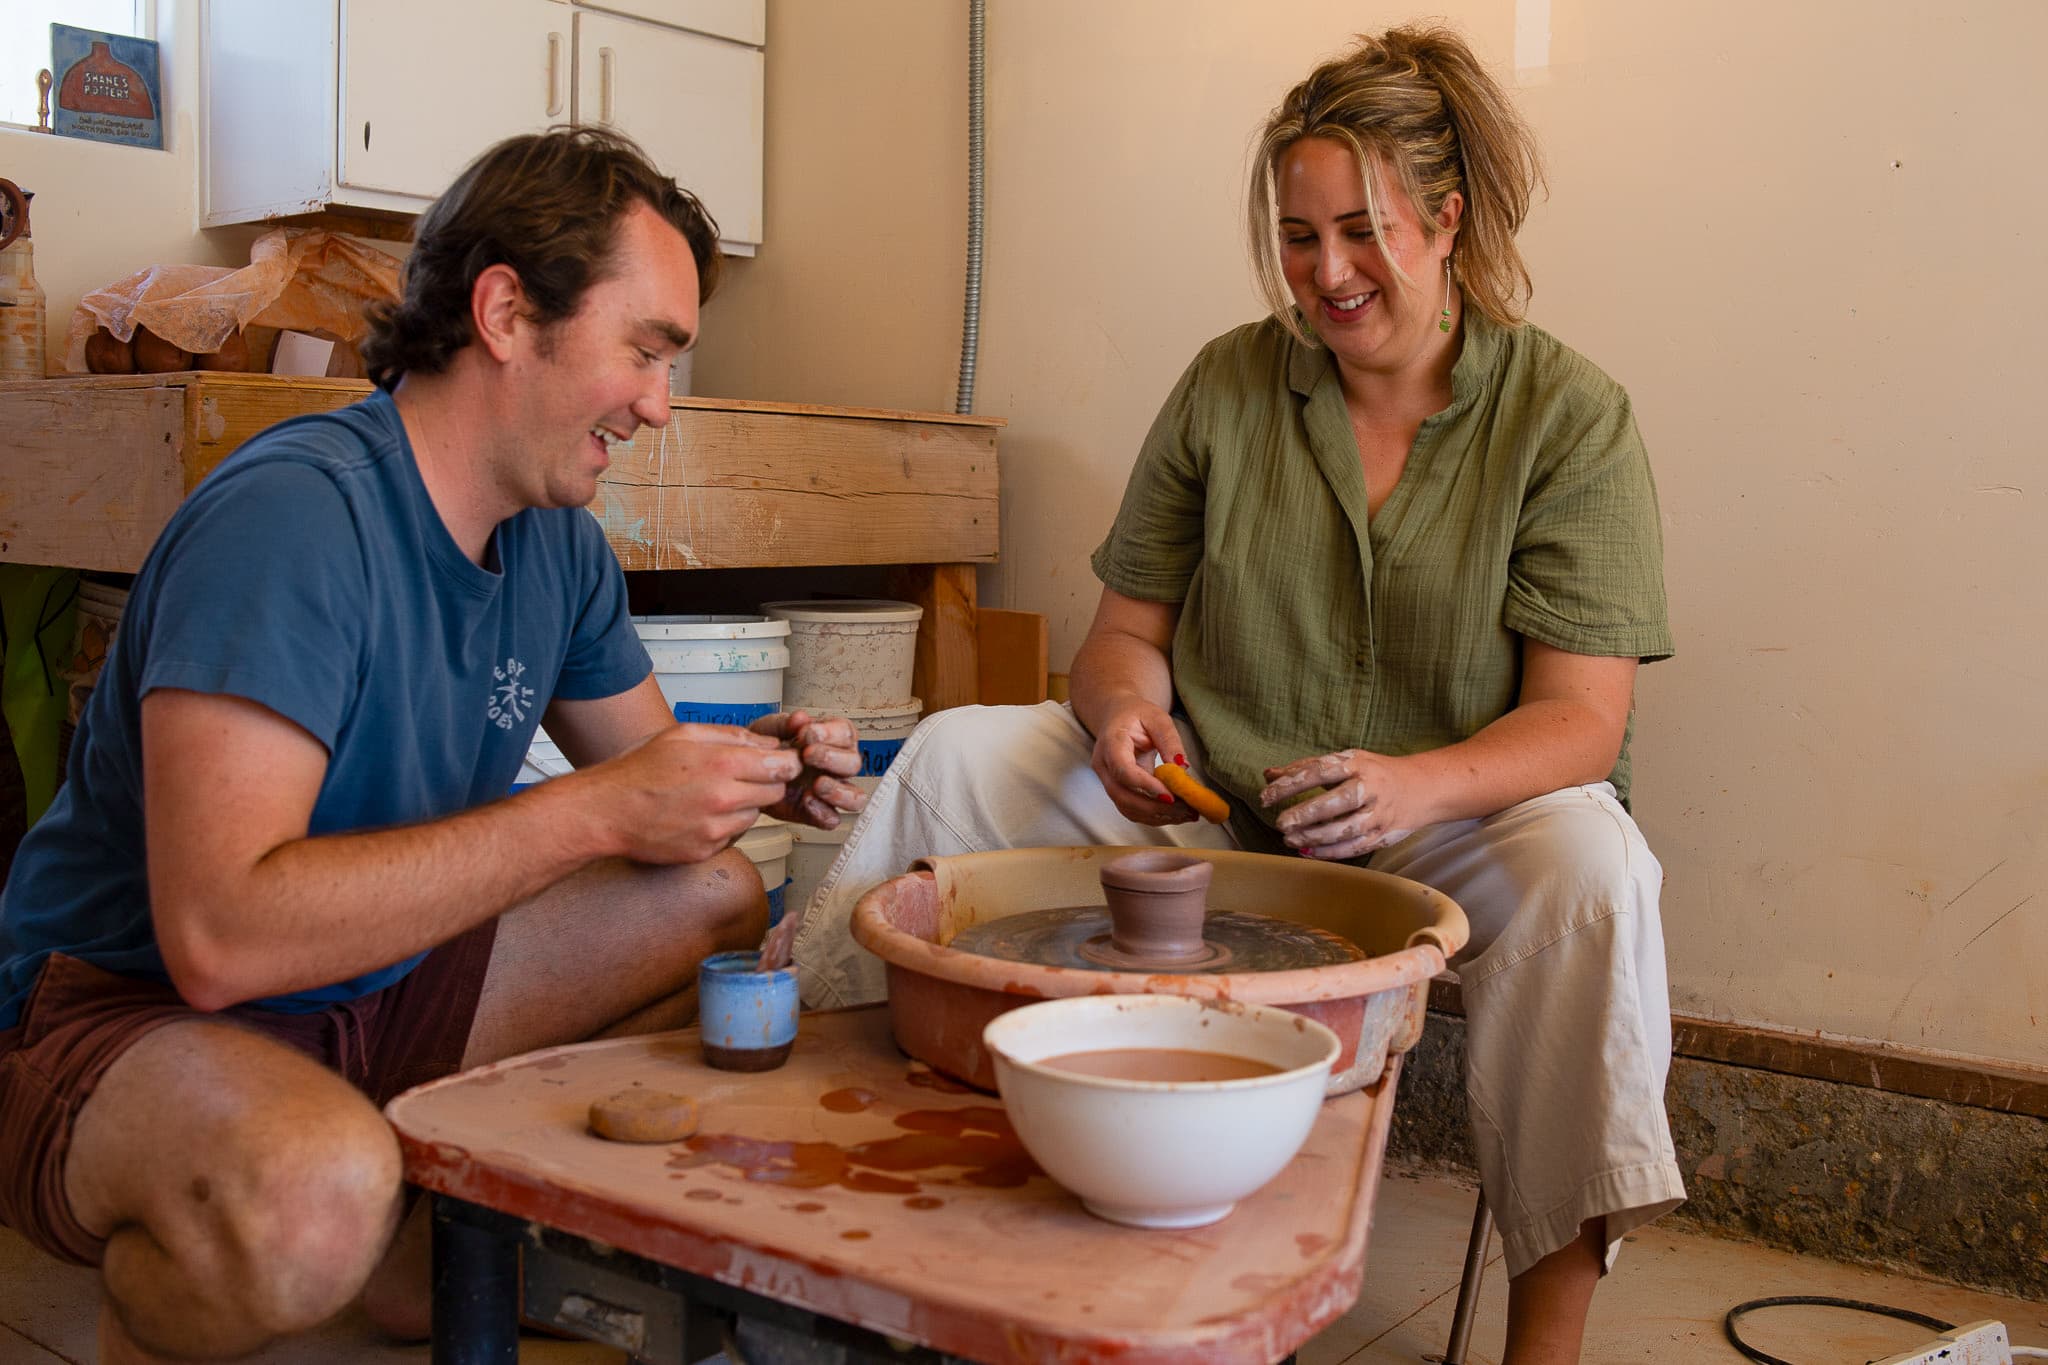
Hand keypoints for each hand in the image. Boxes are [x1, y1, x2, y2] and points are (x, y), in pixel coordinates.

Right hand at [590, 723, 802, 862]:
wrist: (607, 811)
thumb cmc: (639, 769)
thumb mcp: (684, 735)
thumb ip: (732, 735)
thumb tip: (768, 744)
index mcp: (722, 764)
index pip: (783, 767)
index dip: (786, 763)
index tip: (780, 762)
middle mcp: (724, 799)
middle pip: (775, 792)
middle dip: (766, 782)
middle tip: (742, 776)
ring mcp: (716, 829)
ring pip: (755, 815)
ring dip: (744, 805)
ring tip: (712, 794)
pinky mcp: (707, 851)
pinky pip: (733, 835)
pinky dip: (725, 825)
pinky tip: (699, 813)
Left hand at [749, 710, 867, 828]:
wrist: (746, 773)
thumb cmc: (765, 749)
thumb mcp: (771, 728)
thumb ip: (787, 723)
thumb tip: (800, 718)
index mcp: (832, 740)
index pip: (847, 733)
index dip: (831, 733)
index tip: (808, 732)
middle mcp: (837, 766)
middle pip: (854, 764)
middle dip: (832, 757)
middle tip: (808, 754)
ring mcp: (830, 792)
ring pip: (856, 797)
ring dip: (839, 791)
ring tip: (817, 784)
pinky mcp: (817, 813)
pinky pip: (832, 819)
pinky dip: (823, 812)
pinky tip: (807, 800)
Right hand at [1088, 695, 1198, 826]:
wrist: (1117, 717)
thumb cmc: (1137, 714)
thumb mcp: (1157, 717)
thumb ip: (1169, 740)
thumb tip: (1182, 768)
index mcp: (1110, 742)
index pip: (1123, 770)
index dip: (1145, 786)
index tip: (1171, 796)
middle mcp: (1104, 766)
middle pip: (1123, 796)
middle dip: (1156, 808)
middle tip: (1187, 809)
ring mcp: (1108, 781)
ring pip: (1128, 808)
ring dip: (1158, 816)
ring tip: (1188, 814)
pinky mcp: (1118, 791)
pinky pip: (1133, 810)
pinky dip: (1155, 816)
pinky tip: (1177, 814)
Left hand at [1260, 749, 1429, 859]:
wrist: (1421, 788)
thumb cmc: (1374, 772)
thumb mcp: (1344, 761)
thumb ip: (1306, 767)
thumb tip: (1268, 774)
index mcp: (1357, 764)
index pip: (1318, 772)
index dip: (1290, 785)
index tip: (1266, 796)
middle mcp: (1370, 788)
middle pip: (1335, 802)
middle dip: (1305, 814)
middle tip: (1280, 823)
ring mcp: (1379, 813)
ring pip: (1345, 829)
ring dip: (1314, 837)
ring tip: (1290, 839)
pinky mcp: (1383, 835)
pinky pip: (1355, 847)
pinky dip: (1330, 852)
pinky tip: (1308, 852)